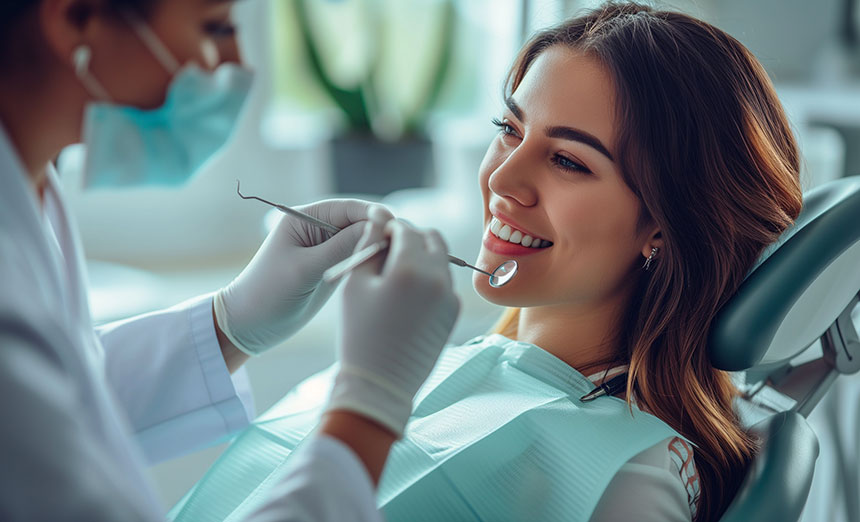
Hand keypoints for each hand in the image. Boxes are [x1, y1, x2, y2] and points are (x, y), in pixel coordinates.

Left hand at [214, 199, 393, 354]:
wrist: (250, 326)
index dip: (374, 215)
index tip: (395, 227)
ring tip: (401, 260)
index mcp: (306, 218)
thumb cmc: (269, 293)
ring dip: (380, 248)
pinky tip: (388, 271)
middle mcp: (319, 228)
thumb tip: (377, 228)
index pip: (349, 208)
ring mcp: (328, 249)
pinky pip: (360, 258)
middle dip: (382, 231)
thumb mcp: (305, 270)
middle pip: (361, 222)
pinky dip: (374, 262)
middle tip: (406, 247)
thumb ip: (340, 248)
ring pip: (364, 241)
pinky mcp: (334, 268)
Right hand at [325, 213, 460, 436]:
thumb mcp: (355, 284)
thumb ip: (369, 244)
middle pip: (432, 238)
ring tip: (393, 277)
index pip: (406, 229)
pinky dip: (429, 279)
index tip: (376, 234)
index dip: (389, 226)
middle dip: (411, 237)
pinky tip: (406, 298)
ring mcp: (450, 298)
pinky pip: (444, 283)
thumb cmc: (359, 333)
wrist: (380, 384)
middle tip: (388, 250)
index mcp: (411, 269)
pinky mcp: (453, 314)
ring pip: (440, 260)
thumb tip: (378, 216)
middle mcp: (438, 280)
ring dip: (421, 257)